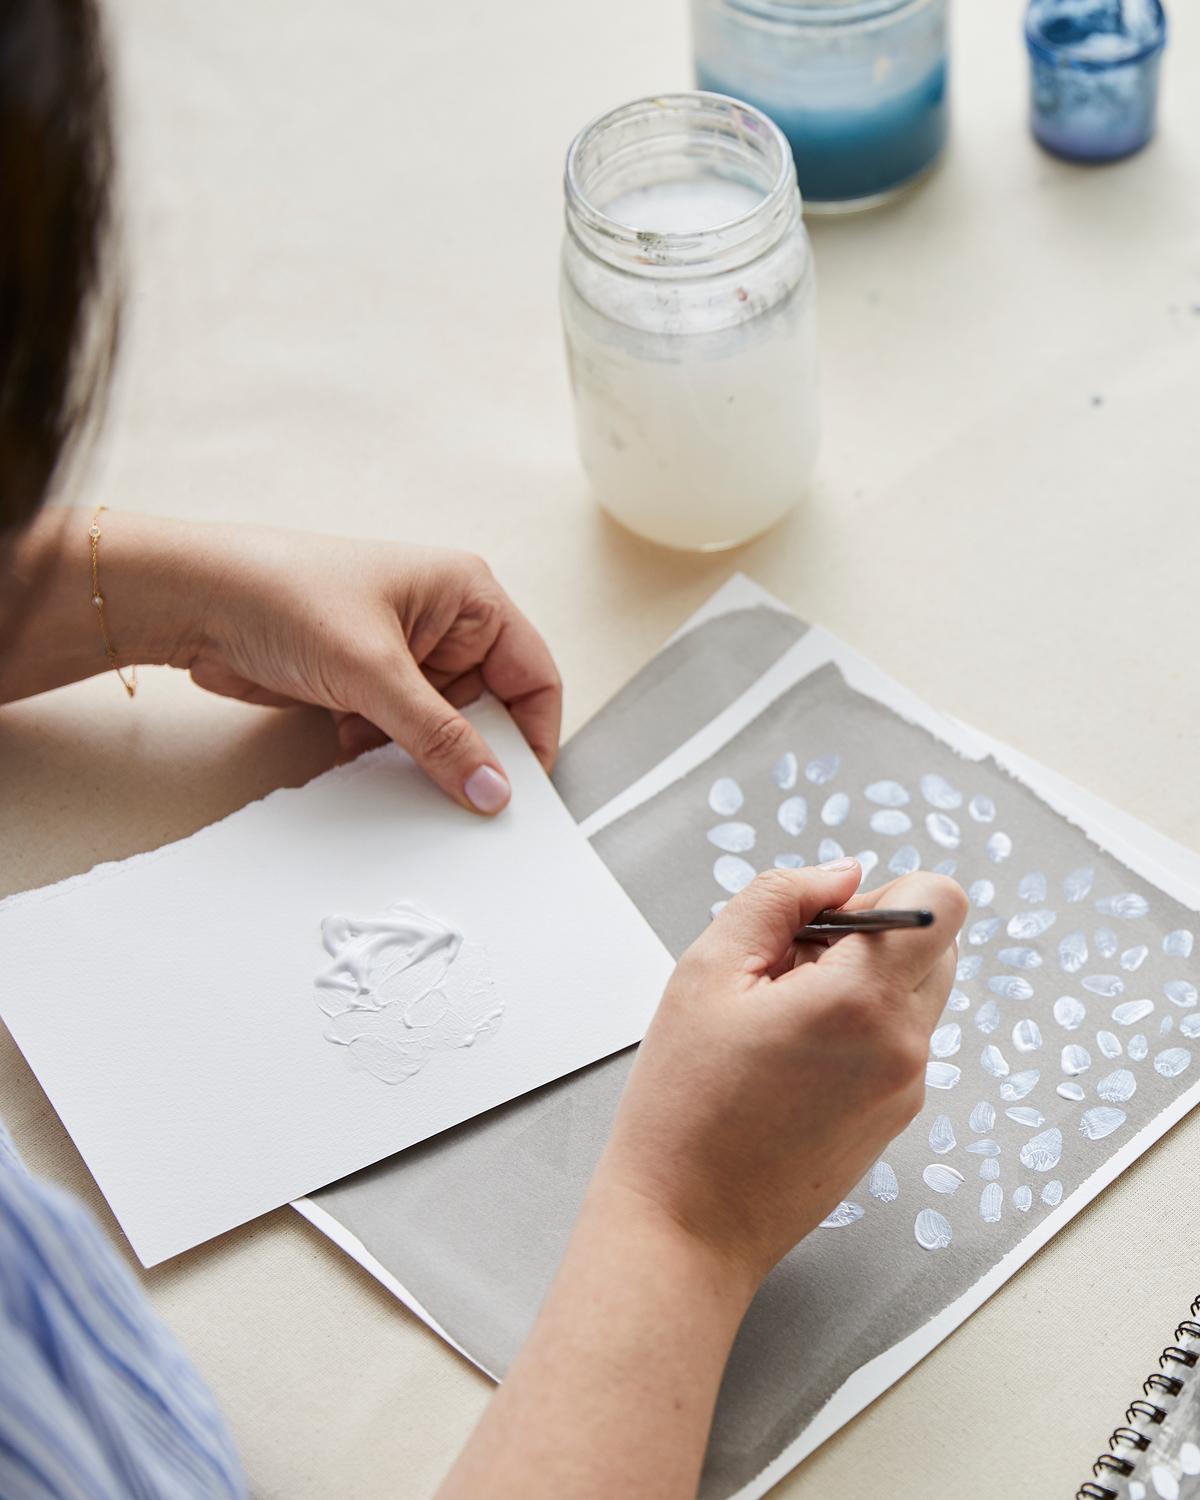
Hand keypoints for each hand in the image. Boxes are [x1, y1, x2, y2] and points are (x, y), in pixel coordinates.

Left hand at [185, 529, 560, 812]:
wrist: (193, 601)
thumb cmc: (281, 592)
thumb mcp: (375, 671)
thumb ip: (439, 736)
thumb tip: (491, 789)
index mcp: (466, 595)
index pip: (533, 674)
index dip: (534, 732)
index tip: (523, 788)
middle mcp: (442, 623)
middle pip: (489, 708)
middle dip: (471, 752)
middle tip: (462, 796)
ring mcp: (402, 655)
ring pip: (441, 729)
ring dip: (420, 756)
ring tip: (393, 768)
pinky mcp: (365, 683)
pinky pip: (399, 735)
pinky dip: (384, 755)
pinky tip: (355, 754)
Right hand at [434, 860, 966, 1499]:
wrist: (687, 1223)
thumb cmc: (685, 1104)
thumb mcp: (707, 969)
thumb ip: (778, 898)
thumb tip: (841, 873)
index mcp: (864, 1000)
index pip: (941, 900)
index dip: (884, 893)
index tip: (824, 924)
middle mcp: (904, 1044)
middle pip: (935, 944)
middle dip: (870, 937)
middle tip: (790, 970)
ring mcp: (907, 1088)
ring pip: (915, 992)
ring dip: (862, 984)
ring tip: (781, 1020)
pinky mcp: (895, 1118)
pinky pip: (897, 1041)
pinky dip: (856, 1030)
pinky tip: (788, 1061)